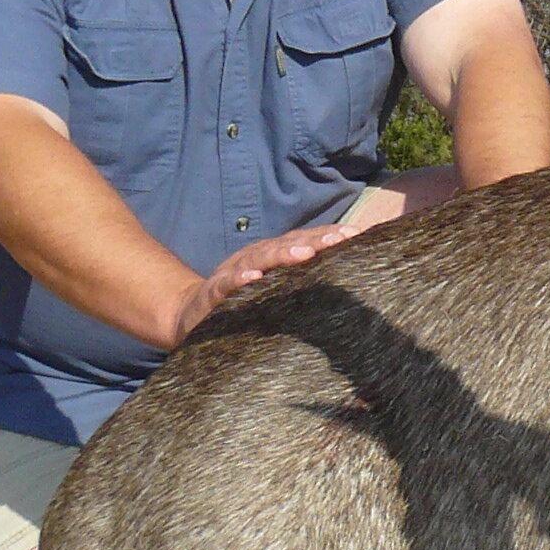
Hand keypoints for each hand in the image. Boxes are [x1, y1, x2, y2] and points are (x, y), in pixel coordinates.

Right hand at [171, 223, 356, 342]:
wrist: (190, 314)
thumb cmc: (242, 300)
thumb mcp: (273, 286)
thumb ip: (300, 279)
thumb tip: (343, 275)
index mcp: (272, 255)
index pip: (305, 241)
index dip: (330, 235)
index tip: (358, 234)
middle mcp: (255, 257)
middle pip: (288, 244)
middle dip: (316, 239)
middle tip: (341, 237)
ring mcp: (234, 272)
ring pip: (261, 258)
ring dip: (284, 254)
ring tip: (307, 253)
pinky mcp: (214, 292)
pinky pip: (228, 284)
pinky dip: (240, 279)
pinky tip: (254, 278)